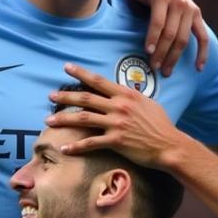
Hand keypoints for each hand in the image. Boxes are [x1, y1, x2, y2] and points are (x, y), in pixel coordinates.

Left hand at [47, 63, 182, 168]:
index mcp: (125, 94)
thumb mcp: (147, 104)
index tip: (66, 67)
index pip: (98, 81)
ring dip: (63, 119)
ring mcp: (116, 123)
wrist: (169, 145)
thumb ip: (130, 98)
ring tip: (48, 120)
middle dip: (65, 97)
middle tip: (50, 96)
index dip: (80, 73)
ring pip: (83, 119)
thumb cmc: (160, 125)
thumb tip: (120, 94)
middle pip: (85, 98)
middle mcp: (118, 106)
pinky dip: (75, 147)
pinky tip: (63, 149)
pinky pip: (90, 143)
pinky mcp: (115, 141)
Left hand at [113, 0, 208, 74]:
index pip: (158, 21)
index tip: (147, 53)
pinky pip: (203, 36)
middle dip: (162, 53)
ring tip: (165, 72)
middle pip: (171, 34)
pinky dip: (202, 52)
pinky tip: (198, 68)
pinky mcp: (196, 15)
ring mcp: (190, 8)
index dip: (153, 38)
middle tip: (153, 68)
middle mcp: (179, 1)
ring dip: (175, 57)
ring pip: (184, 39)